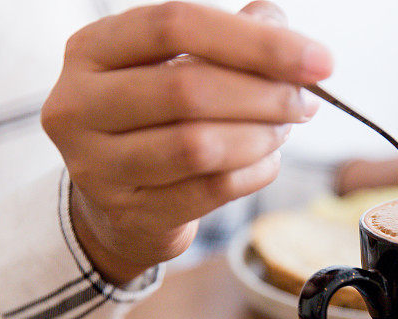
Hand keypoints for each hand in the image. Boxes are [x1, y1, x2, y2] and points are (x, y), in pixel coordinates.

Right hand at [42, 1, 330, 283]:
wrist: (118, 202)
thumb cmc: (155, 120)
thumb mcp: (175, 67)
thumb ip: (230, 38)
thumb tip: (284, 31)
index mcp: (91, 49)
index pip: (175, 26)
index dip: (255, 41)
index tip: (318, 61)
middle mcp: (80, 105)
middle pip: (188, 89)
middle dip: (266, 95)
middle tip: (306, 102)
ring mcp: (98, 166)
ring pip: (199, 146)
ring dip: (261, 136)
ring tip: (283, 129)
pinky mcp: (131, 213)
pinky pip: (212, 191)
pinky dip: (255, 173)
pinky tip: (266, 160)